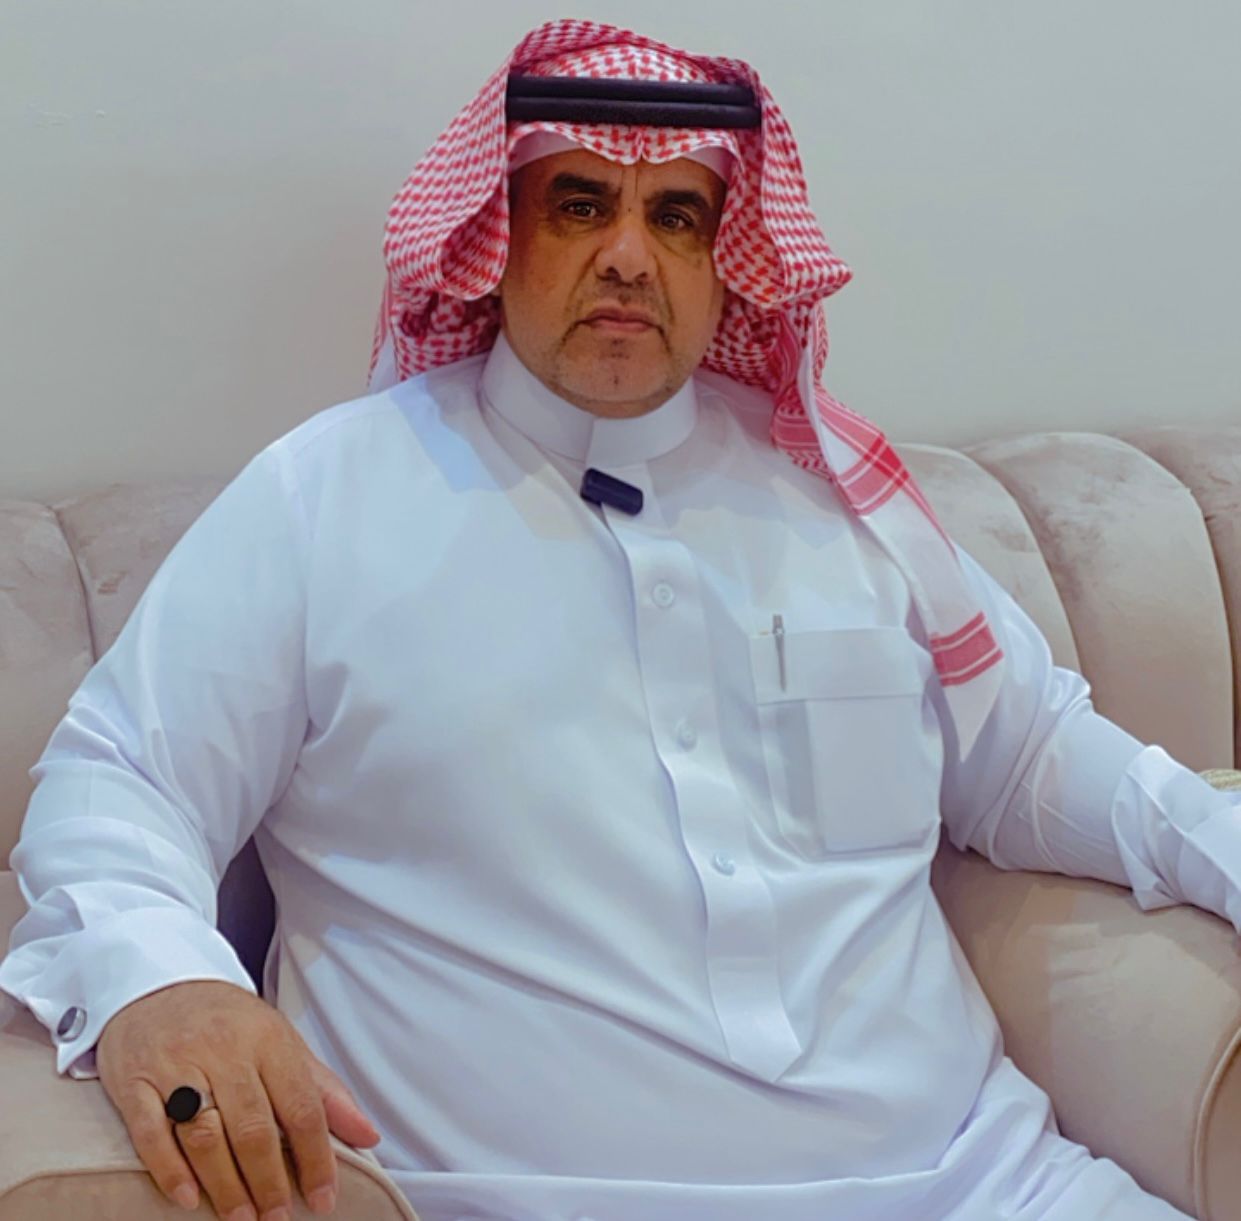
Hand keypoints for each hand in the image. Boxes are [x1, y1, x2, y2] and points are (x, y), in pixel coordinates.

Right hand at [96, 980, 380, 1218]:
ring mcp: (177, 1064)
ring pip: (204, 1133)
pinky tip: (188, 1197)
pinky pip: (151, 1131)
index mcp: (269, 1040)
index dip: (316, 1157)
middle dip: (270, 1179)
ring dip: (225, 1183)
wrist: (160, 984)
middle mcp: (225, 1050)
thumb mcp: (283, 1042)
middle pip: (252, 1126)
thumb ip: (324, 1091)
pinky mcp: (134, 1080)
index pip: (301, 1106)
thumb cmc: (230, 1023)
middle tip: (278, 1217)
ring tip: (242, 1216)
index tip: (323, 1198)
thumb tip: (369, 1136)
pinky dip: (170, 1169)